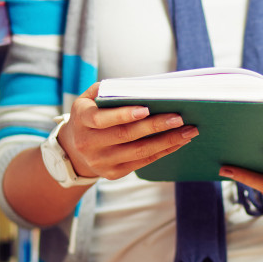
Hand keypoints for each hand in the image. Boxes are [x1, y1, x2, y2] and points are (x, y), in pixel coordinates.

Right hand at [58, 83, 198, 180]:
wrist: (74, 150)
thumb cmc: (90, 115)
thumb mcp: (89, 99)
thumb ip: (109, 91)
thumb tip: (142, 88)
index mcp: (82, 120)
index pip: (102, 119)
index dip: (124, 114)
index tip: (147, 108)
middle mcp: (89, 143)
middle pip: (126, 136)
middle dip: (155, 126)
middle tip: (179, 118)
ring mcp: (101, 161)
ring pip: (139, 152)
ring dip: (167, 141)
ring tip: (188, 131)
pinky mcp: (113, 173)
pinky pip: (143, 162)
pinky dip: (163, 151)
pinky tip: (179, 142)